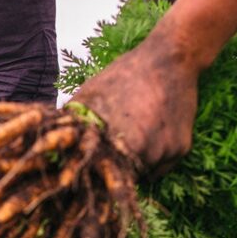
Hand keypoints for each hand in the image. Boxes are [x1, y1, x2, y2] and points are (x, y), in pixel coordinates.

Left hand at [72, 30, 199, 176]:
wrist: (170, 60)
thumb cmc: (124, 75)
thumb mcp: (90, 94)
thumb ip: (74, 122)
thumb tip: (55, 144)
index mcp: (114, 140)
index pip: (99, 177)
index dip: (94, 175)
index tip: (91, 170)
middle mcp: (141, 151)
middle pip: (122, 178)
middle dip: (115, 169)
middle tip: (112, 151)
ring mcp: (163, 152)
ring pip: (142, 174)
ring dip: (135, 164)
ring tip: (135, 135)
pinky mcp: (181, 150)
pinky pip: (160, 168)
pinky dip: (154, 159)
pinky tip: (152, 135)